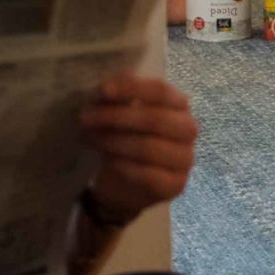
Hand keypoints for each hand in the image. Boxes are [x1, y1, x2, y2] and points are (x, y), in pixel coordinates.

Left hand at [78, 75, 197, 224]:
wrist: (126, 184)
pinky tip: (108, 161)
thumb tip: (103, 90)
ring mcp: (185, 159)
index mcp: (179, 105)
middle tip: (86, 117)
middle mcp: (188, 129)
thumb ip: (118, 100)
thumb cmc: (126, 139)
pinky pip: (149, 175)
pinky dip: (125, 166)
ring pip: (150, 147)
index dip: (131, 88)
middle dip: (117, 116)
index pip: (161, 91)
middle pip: (155, 119)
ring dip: (116, 141)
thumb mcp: (121, 115)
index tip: (102, 90)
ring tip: (92, 138)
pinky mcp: (176, 185)